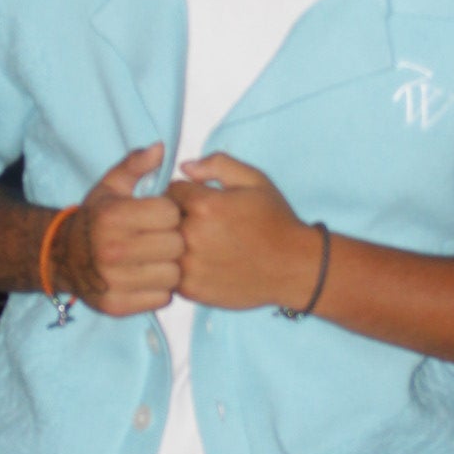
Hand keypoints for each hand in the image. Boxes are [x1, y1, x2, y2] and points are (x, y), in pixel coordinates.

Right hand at [53, 142, 183, 317]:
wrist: (62, 257)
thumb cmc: (96, 218)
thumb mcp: (111, 185)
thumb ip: (135, 164)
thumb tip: (160, 148)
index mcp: (113, 216)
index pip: (170, 213)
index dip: (169, 212)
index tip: (159, 215)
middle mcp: (111, 250)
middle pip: (175, 245)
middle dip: (173, 239)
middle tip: (159, 238)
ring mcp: (113, 281)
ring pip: (172, 275)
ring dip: (169, 267)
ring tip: (155, 258)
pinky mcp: (116, 305)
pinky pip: (161, 299)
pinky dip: (159, 290)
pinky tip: (147, 277)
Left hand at [172, 153, 322, 313]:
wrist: (293, 267)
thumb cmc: (275, 221)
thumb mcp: (254, 180)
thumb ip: (218, 164)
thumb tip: (185, 167)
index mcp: (205, 205)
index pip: (170, 190)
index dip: (183, 193)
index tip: (197, 200)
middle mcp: (191, 236)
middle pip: (160, 220)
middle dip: (175, 218)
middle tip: (199, 223)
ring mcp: (189, 266)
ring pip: (162, 247)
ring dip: (173, 244)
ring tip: (200, 245)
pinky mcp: (190, 289)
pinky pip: (169, 272)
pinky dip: (180, 267)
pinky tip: (203, 263)